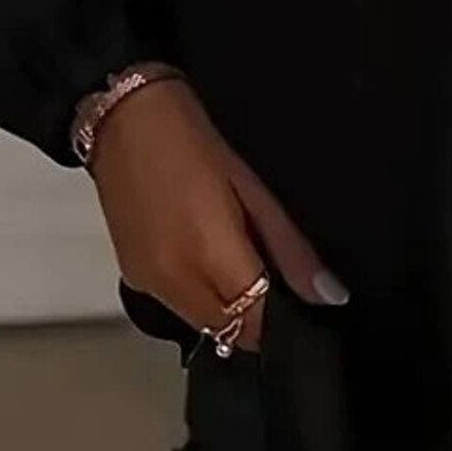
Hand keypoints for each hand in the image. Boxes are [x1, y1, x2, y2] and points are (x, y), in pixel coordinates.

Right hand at [88, 72, 347, 352]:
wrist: (123, 117)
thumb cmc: (190, 138)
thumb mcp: (252, 187)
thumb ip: (289, 249)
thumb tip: (329, 296)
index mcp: (207, 255)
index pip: (255, 323)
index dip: (282, 320)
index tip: (299, 301)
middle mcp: (173, 281)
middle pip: (229, 332)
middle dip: (256, 317)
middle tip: (274, 277)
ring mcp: (148, 283)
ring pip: (203, 326)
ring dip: (228, 310)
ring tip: (239, 261)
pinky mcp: (133, 276)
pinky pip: (178, 307)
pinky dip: (201, 298)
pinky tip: (208, 258)